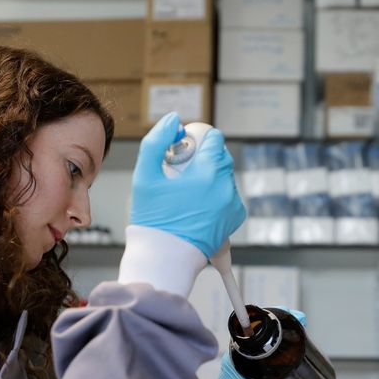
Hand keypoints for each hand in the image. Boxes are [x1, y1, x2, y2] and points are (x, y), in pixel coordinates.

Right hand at [129, 112, 246, 257]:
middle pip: (219, 156)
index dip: (196, 139)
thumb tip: (173, 120)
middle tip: (179, 175)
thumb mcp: (144, 176)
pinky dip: (215, 195)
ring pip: (223, 176)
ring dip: (208, 177)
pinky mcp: (234, 218)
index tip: (180, 152)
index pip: (214, 138)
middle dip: (201, 159)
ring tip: (185, 195)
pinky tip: (196, 207)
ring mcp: (233, 204)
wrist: (166, 259)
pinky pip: (227, 195)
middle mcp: (227, 186)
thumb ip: (155, 141)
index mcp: (209, 172)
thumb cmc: (153, 220)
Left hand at [193, 308, 306, 378]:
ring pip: (265, 343)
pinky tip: (293, 350)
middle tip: (299, 321)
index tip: (284, 314)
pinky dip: (280, 350)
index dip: (268, 320)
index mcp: (234, 360)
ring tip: (300, 331)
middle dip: (280, 324)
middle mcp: (239, 358)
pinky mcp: (254, 372)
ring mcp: (246, 364)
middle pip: (260, 333)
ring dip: (281, 336)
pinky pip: (268, 355)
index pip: (251, 331)